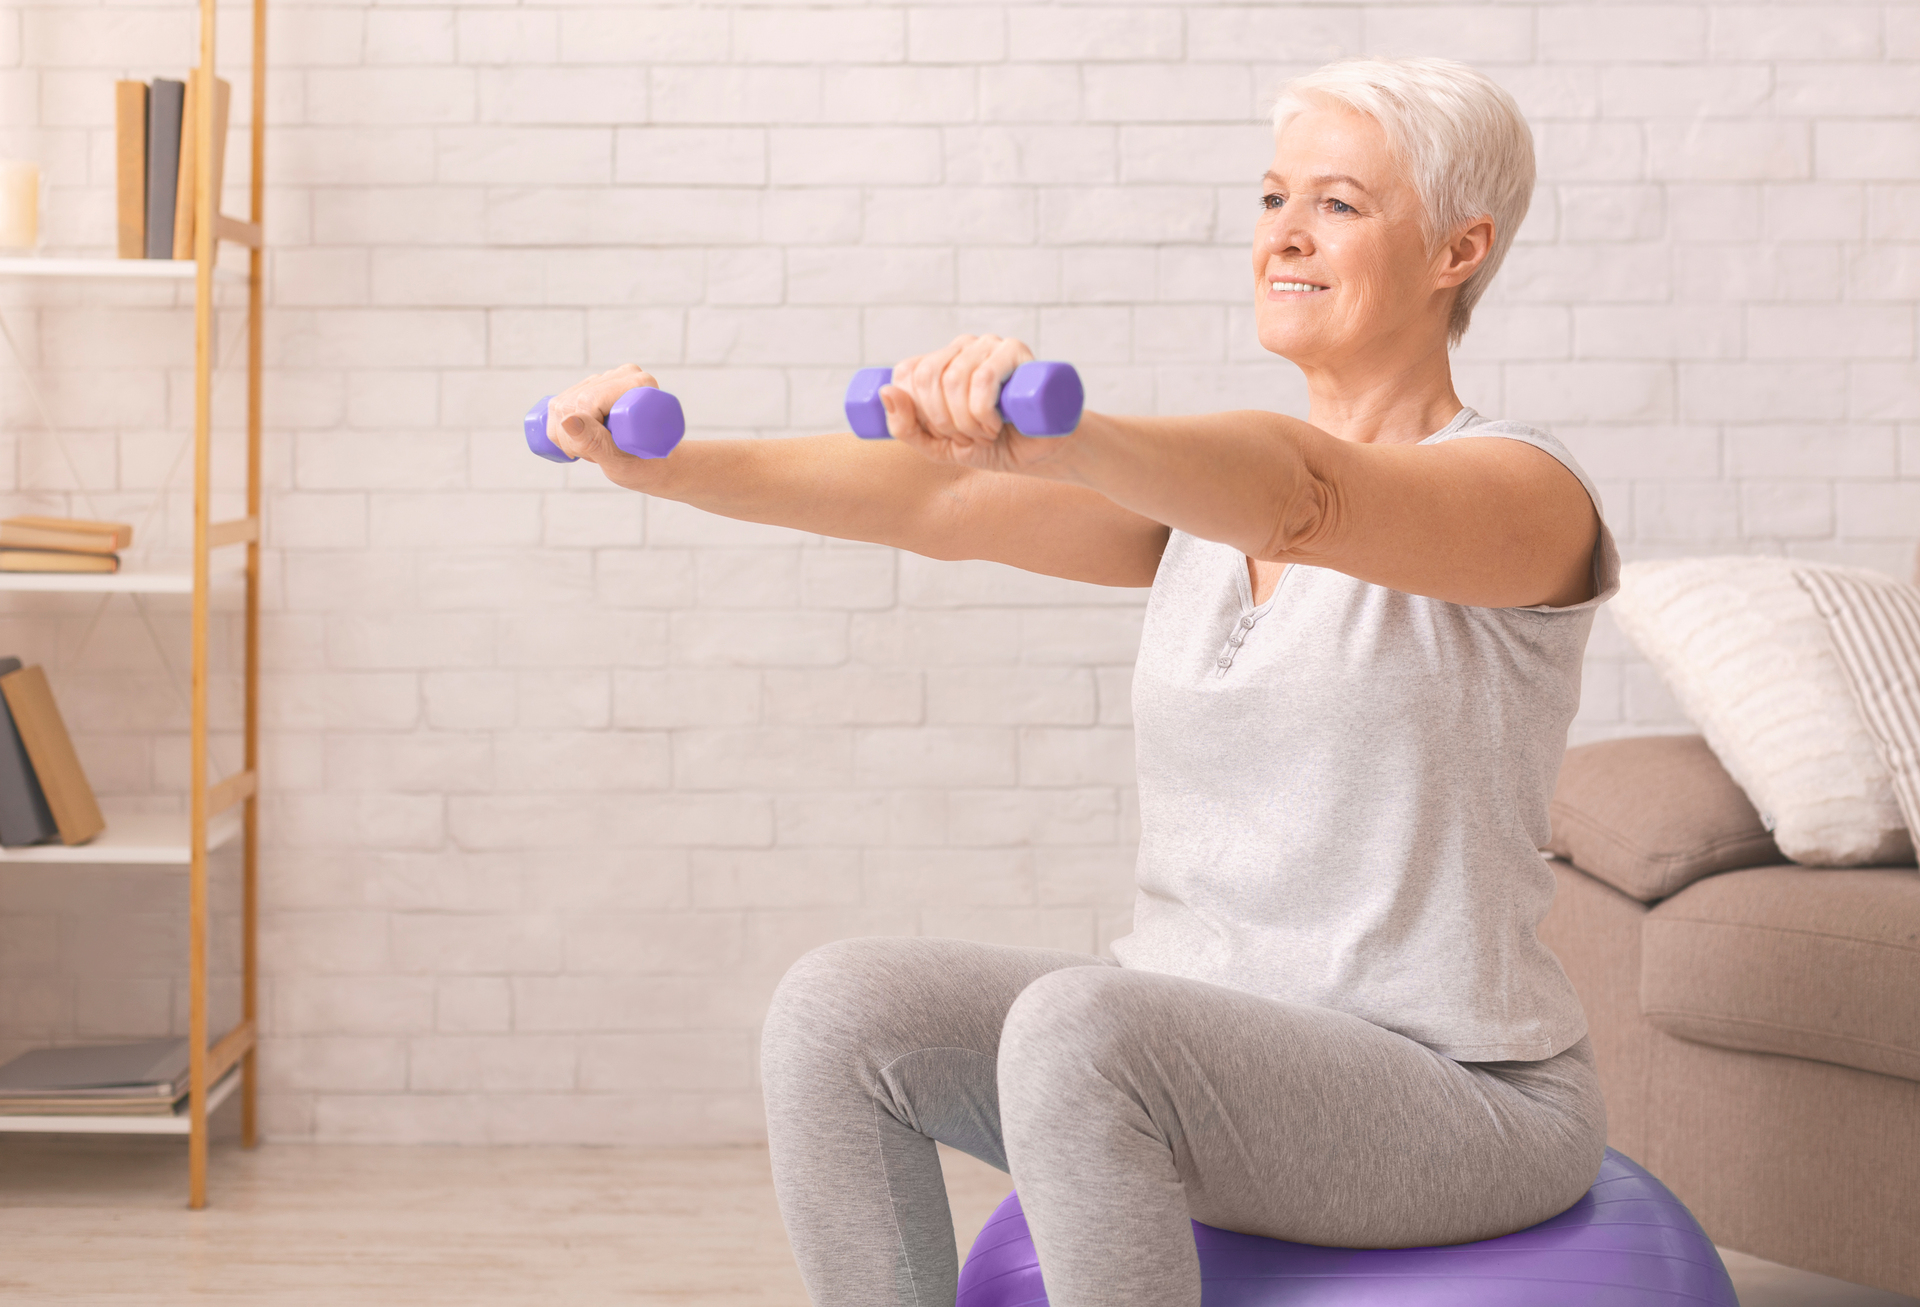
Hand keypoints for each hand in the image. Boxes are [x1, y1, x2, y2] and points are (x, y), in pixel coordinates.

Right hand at [545, 363, 667, 484]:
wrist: (654, 465)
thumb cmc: (644, 466)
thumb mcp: (618, 461)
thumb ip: (594, 442)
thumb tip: (568, 420)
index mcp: (638, 384)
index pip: (586, 401)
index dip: (580, 433)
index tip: (594, 456)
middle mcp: (622, 375)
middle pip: (570, 402)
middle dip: (571, 438)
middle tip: (593, 457)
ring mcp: (605, 379)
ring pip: (559, 405)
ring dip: (565, 437)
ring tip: (592, 450)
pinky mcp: (590, 387)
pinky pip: (557, 406)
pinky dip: (559, 431)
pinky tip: (579, 440)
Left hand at [881, 334, 1068, 474]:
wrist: (1036, 452)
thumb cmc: (988, 446)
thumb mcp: (936, 446)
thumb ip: (904, 427)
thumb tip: (885, 392)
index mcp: (936, 363)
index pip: (906, 374)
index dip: (919, 412)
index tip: (943, 435)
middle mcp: (959, 348)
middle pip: (928, 376)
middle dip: (944, 421)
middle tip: (968, 438)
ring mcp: (987, 344)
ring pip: (955, 379)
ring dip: (966, 421)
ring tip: (986, 434)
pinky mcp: (1015, 350)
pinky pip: (983, 377)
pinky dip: (983, 410)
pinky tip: (995, 424)